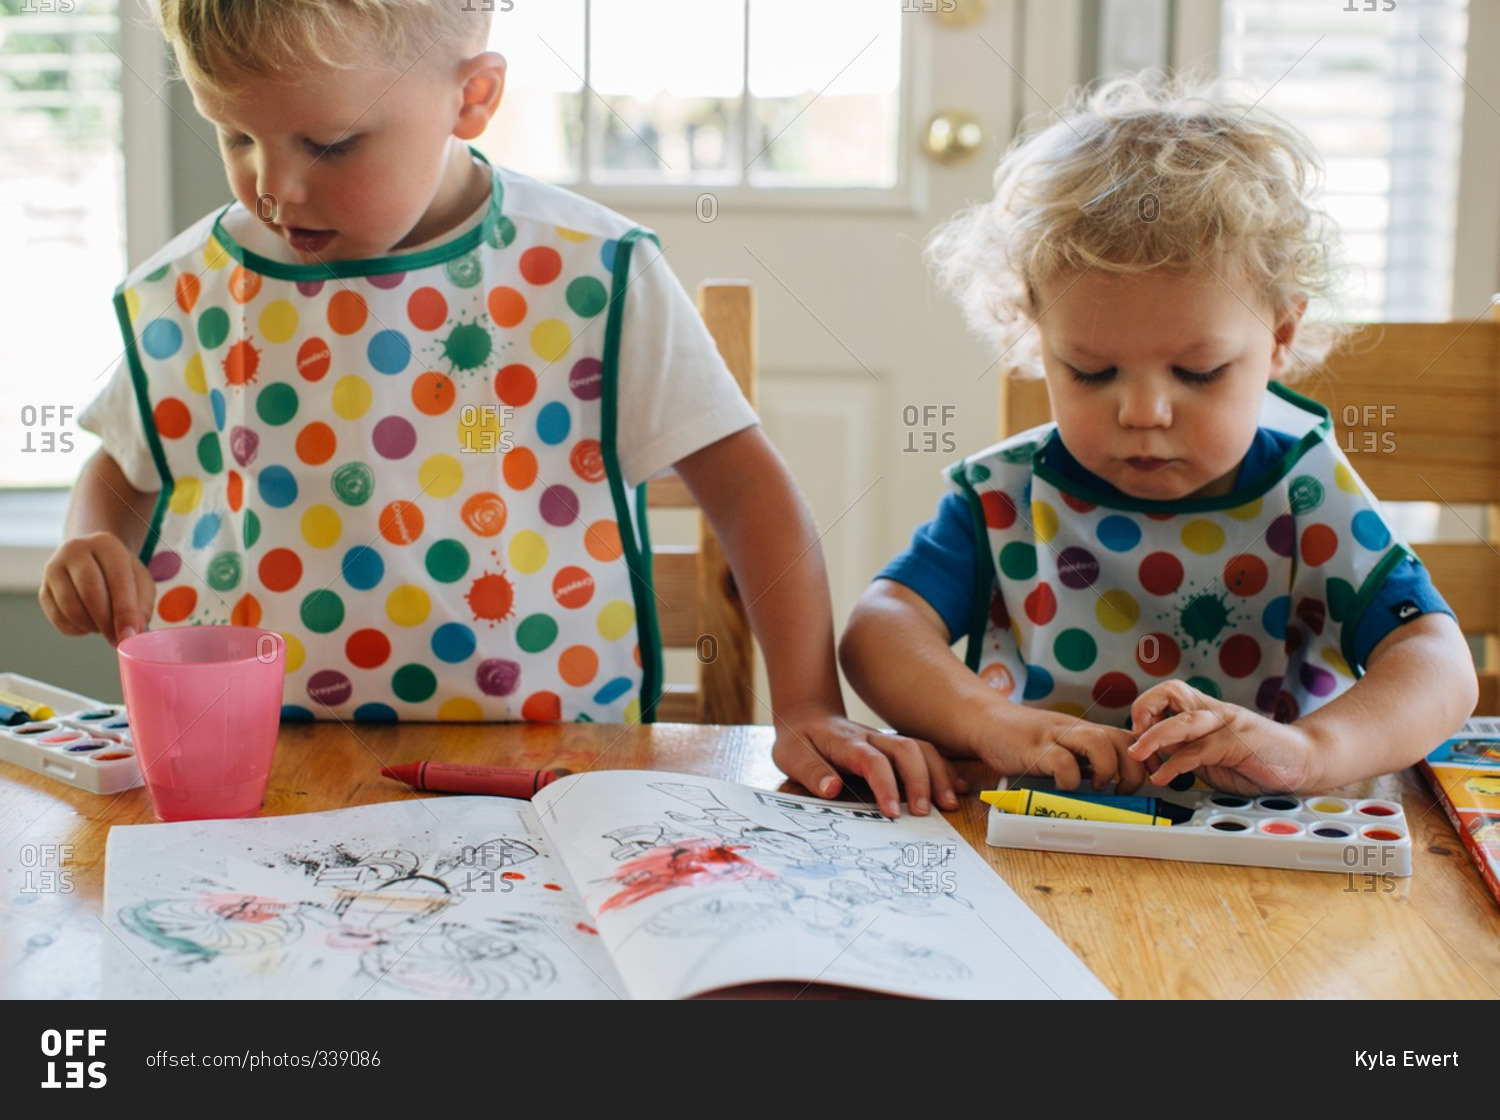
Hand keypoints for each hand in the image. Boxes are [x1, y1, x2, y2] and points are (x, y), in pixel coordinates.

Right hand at [39, 531, 154, 646]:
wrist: (93, 558)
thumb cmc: (122, 572)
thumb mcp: (140, 581)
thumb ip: (141, 605)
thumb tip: (132, 632)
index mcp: (106, 544)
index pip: (117, 579)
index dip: (124, 611)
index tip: (130, 634)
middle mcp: (75, 550)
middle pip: (90, 593)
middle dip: (107, 622)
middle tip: (118, 638)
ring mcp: (54, 568)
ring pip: (71, 607)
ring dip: (91, 626)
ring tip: (106, 629)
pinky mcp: (43, 588)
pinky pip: (57, 617)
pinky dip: (76, 629)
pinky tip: (89, 626)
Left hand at [769, 701, 966, 819]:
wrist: (808, 717)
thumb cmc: (801, 742)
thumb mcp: (792, 755)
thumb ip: (812, 771)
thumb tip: (831, 788)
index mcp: (846, 743)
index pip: (872, 760)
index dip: (885, 785)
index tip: (891, 812)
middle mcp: (872, 738)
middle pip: (906, 749)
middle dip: (919, 780)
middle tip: (923, 813)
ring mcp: (886, 740)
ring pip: (921, 748)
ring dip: (938, 774)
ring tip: (949, 803)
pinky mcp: (895, 746)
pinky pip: (926, 751)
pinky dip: (944, 768)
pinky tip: (957, 788)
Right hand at [970, 708, 1146, 794]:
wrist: (986, 721)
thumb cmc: (1023, 740)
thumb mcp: (1060, 747)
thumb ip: (1081, 761)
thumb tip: (1108, 789)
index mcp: (1084, 731)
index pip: (1128, 738)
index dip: (1145, 759)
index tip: (1149, 780)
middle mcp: (1075, 730)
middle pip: (1121, 739)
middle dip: (1133, 769)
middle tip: (1125, 791)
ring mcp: (1055, 737)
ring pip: (1098, 743)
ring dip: (1105, 769)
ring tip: (1097, 785)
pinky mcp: (1034, 748)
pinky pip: (1062, 762)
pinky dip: (1069, 779)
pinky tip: (1062, 786)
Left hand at [1127, 679, 1316, 793]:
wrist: (1303, 760)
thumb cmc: (1255, 758)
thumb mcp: (1211, 756)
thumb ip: (1185, 749)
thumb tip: (1151, 753)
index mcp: (1206, 710)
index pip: (1168, 692)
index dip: (1146, 708)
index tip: (1136, 734)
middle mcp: (1215, 711)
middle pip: (1171, 693)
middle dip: (1144, 711)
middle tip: (1134, 739)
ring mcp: (1228, 724)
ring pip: (1183, 721)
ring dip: (1154, 738)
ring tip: (1137, 754)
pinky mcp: (1239, 743)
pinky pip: (1199, 750)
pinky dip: (1176, 765)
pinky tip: (1163, 777)